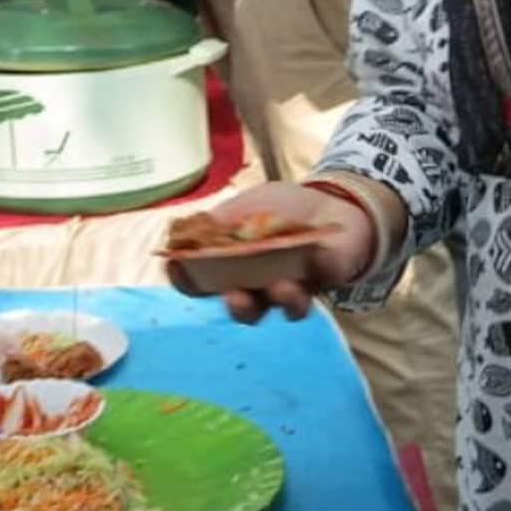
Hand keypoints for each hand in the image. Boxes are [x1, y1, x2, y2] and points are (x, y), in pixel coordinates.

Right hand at [166, 182, 377, 323]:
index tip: (179, 272)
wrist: (331, 201)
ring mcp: (295, 288)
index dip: (189, 282)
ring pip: (284, 308)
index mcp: (234, 270)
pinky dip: (321, 270)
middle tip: (236, 297)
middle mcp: (261, 287)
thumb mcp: (246, 205)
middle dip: (238, 307)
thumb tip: (183, 234)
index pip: (204, 285)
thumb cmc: (281, 207)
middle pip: (244, 309)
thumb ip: (220, 222)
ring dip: (281, 299)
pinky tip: (320, 256)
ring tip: (282, 285)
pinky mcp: (327, 282)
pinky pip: (324, 282)